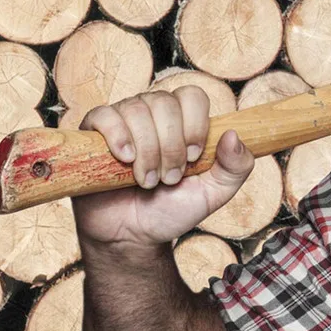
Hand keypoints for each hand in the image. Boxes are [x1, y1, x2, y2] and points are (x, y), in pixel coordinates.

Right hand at [71, 87, 254, 248]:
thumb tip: (234, 135)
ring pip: (137, 110)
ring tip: (146, 181)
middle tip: (169, 178)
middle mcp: (153, 113)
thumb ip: (236, 167)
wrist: (132, 234)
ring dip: (147, 150)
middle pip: (165, 103)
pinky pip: (104, 115)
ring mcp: (123, 119)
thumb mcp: (214, 193)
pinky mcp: (93, 132)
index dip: (195, 124)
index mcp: (183, 120)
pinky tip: (125, 159)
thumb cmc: (172, 209)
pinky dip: (118, 136)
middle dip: (170, 146)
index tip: (192, 157)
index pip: (193, 95)